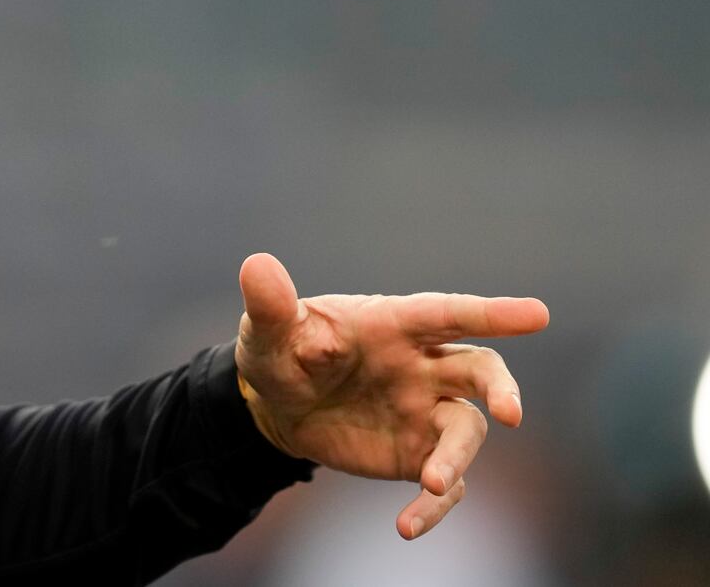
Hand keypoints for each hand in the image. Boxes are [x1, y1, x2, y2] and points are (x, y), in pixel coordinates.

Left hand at [233, 252, 548, 540]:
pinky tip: (407, 526)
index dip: (491, 313)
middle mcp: (422, 365)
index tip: (537, 314)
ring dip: (456, 457)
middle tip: (510, 413)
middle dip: (502, 388)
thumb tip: (255, 266)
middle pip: (479, 371)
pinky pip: (444, 484)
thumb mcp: (268, 329)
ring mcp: (425, 411)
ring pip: (466, 430)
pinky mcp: (417, 454)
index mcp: (392, 324)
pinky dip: (433, 507)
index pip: (446, 313)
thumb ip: (269, 303)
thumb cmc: (282, 350)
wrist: (275, 403)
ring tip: (432, 483)